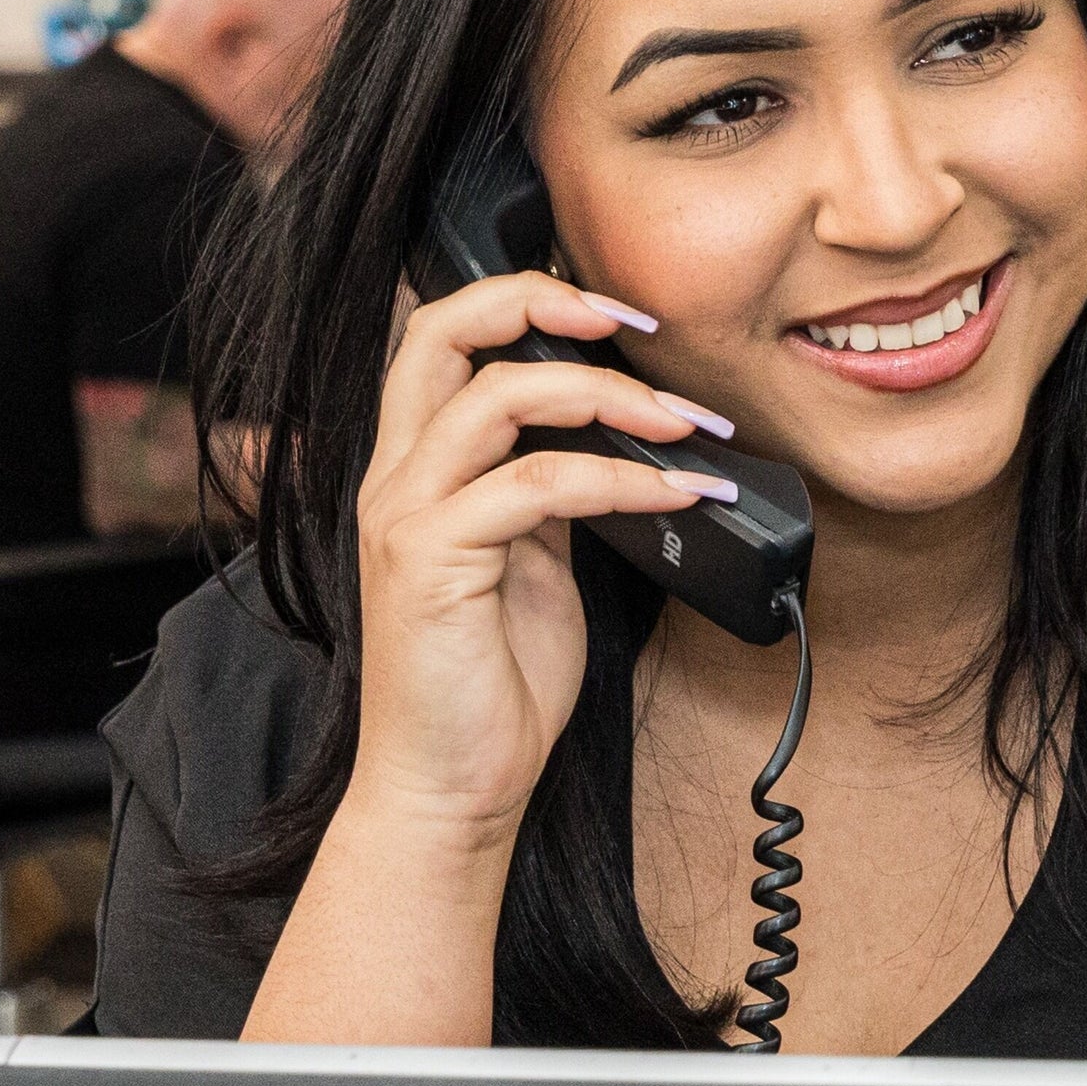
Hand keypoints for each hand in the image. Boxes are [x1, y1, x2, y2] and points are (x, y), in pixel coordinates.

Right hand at [344, 272, 734, 841]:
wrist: (455, 785)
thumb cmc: (494, 682)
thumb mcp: (533, 562)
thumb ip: (550, 492)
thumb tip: (616, 440)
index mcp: (415, 469)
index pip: (443, 338)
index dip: (525, 300)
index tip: (618, 314)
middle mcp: (396, 479)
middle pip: (439, 332)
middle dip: (543, 302)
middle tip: (639, 322)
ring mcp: (406, 517)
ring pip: (499, 399)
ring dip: (612, 397)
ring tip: (690, 424)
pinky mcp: (432, 562)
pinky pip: (539, 486)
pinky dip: (624, 480)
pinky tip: (682, 492)